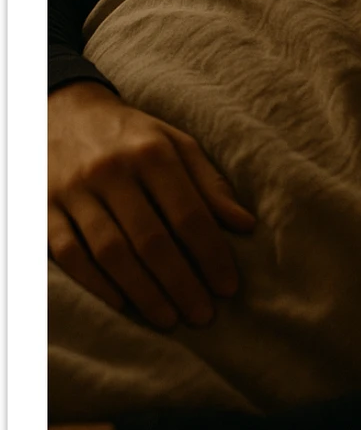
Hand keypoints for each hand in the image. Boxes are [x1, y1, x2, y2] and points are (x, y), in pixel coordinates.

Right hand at [48, 81, 255, 329]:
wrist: (61, 111)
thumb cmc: (130, 134)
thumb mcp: (175, 143)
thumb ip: (209, 184)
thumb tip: (245, 225)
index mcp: (152, 153)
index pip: (188, 214)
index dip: (211, 255)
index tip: (228, 287)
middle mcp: (112, 171)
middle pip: (151, 240)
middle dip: (181, 283)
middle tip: (203, 315)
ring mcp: (74, 191)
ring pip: (111, 252)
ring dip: (144, 292)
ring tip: (170, 318)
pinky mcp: (44, 209)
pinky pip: (69, 255)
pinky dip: (97, 283)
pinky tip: (123, 304)